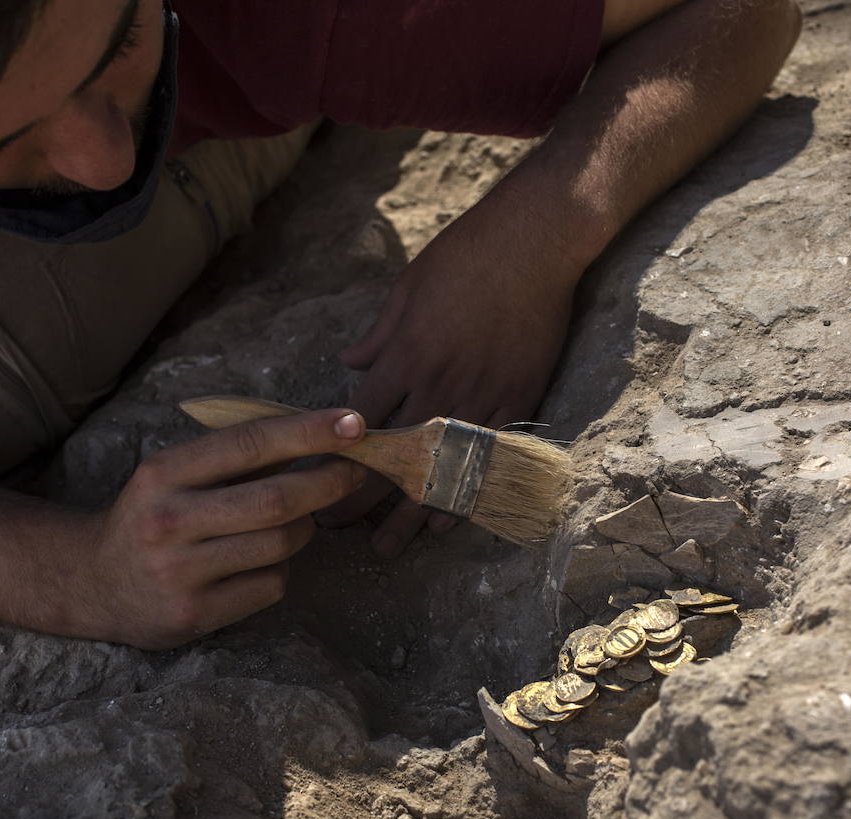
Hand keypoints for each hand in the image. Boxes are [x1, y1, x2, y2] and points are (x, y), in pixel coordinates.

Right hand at [79, 409, 365, 647]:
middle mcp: (168, 521)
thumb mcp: (176, 474)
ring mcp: (180, 572)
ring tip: (292, 523)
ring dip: (303, 530)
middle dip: (328, 482)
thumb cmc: (154, 516)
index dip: (308, 432)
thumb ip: (236, 457)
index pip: (249, 444)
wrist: (94, 583)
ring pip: (280, 545)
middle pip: (275, 500)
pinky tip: (255, 566)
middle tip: (357, 472)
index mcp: (163, 473)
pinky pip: (269, 585)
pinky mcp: (194, 615)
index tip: (354, 424)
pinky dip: (279, 571)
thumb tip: (322, 435)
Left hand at [326, 192, 581, 555]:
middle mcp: (438, 384)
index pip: (360, 421)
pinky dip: (464, 491)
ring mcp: (481, 395)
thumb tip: (351, 362)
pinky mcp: (518, 398)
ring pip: (438, 469)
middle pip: (392, 457)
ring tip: (388, 545)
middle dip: (361, 498)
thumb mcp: (408, 286)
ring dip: (409, 512)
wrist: (535, 240)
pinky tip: (445, 520)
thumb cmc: (466, 253)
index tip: (315, 482)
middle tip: (338, 530)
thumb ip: (379, 333)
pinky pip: (486, 457)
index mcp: (405, 355)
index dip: (336, 457)